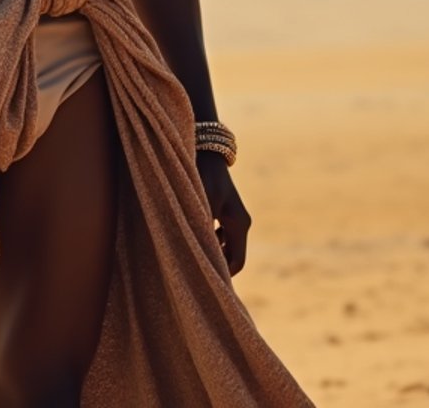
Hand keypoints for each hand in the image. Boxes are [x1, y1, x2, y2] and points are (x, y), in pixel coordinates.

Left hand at [196, 151, 250, 275]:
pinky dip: (208, 239)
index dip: (223, 275)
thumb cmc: (202, 175)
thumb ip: (203, 229)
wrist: (205, 148)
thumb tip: (202, 253)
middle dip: (215, 263)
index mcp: (239, 224)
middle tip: (193, 271)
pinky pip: (218, 233)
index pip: (237, 262)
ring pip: (224, 245)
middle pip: (231, 255)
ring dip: (210, 250)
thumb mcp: (202, 202)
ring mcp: (232, 215)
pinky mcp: (223, 208)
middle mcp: (240, 221)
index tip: (204, 280)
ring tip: (189, 252)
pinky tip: (191, 234)